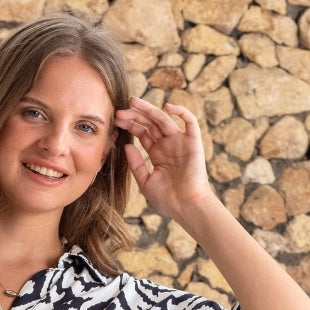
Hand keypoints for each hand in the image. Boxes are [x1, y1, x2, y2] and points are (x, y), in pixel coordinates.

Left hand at [114, 98, 213, 221]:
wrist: (186, 207)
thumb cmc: (167, 199)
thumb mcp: (145, 182)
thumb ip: (136, 164)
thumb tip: (127, 146)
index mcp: (157, 153)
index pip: (143, 133)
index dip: (130, 125)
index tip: (116, 120)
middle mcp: (168, 145)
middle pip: (150, 123)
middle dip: (135, 116)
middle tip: (120, 110)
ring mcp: (181, 142)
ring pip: (164, 119)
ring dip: (149, 109)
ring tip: (133, 102)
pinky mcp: (193, 142)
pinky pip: (190, 122)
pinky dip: (181, 112)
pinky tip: (167, 107)